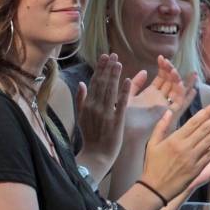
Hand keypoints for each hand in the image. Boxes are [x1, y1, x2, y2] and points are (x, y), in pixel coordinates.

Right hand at [75, 53, 146, 176]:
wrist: (96, 155)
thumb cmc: (91, 137)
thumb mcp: (82, 116)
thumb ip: (81, 99)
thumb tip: (81, 82)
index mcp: (88, 105)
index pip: (94, 82)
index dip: (100, 69)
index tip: (105, 56)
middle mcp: (95, 107)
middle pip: (102, 83)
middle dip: (107, 68)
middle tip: (113, 54)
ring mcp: (106, 113)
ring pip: (110, 90)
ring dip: (114, 75)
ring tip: (118, 62)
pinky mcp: (116, 121)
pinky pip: (120, 104)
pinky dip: (123, 91)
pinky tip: (128, 80)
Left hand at [124, 56, 196, 139]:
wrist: (124, 133)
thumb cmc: (124, 117)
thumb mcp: (129, 96)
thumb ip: (136, 84)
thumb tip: (144, 71)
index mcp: (151, 94)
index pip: (162, 77)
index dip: (163, 67)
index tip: (160, 58)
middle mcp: (161, 99)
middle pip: (172, 82)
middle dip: (172, 71)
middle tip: (168, 62)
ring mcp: (166, 106)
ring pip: (179, 91)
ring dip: (181, 80)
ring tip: (177, 70)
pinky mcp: (169, 114)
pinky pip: (181, 104)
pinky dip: (187, 95)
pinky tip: (190, 87)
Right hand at [141, 97, 209, 200]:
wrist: (155, 188)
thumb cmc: (153, 165)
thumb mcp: (153, 143)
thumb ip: (161, 126)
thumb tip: (168, 111)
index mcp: (175, 139)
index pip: (194, 122)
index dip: (207, 112)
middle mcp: (185, 147)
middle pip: (206, 129)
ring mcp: (193, 158)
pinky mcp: (197, 168)